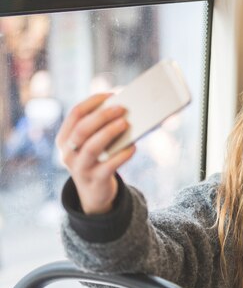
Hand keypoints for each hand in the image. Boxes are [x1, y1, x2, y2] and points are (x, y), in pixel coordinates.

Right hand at [56, 93, 135, 214]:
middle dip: (103, 116)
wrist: (94, 192)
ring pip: (92, 147)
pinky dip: (122, 155)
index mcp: (65, 138)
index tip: (111, 95)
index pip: (75, 113)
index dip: (93, 102)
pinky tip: (133, 147)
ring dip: (109, 133)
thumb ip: (101, 128)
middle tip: (122, 108)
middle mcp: (68, 152)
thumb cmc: (97, 159)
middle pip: (82, 129)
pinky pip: (109, 166)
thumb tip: (124, 110)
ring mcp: (80, 168)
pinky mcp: (95, 179)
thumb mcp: (92, 143)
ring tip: (126, 123)